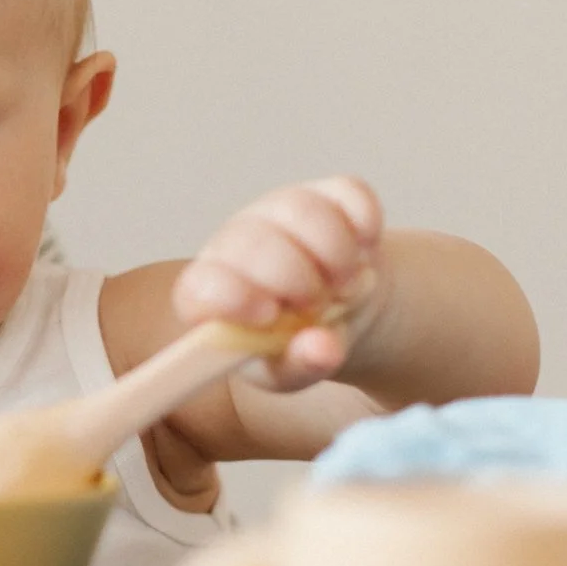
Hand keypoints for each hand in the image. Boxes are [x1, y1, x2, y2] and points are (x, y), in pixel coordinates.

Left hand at [173, 176, 388, 391]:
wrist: (336, 312)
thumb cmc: (296, 345)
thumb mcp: (290, 372)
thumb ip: (300, 366)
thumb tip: (321, 349)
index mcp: (212, 293)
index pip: (200, 286)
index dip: (232, 296)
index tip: (268, 315)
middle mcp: (237, 242)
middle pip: (254, 242)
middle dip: (296, 279)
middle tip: (317, 306)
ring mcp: (280, 210)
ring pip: (303, 211)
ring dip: (336, 255)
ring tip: (343, 287)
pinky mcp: (326, 194)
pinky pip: (349, 194)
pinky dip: (365, 225)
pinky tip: (363, 251)